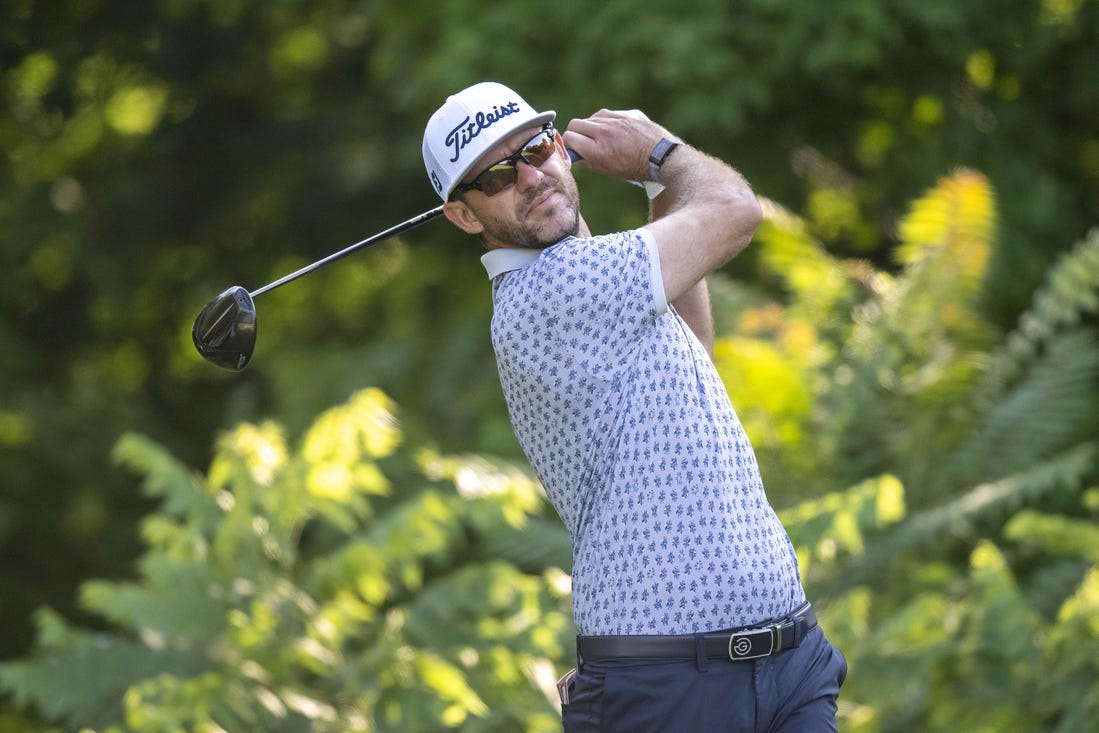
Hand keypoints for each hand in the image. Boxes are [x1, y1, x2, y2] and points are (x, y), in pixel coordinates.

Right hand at [562, 109, 676, 182]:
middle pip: (575, 124)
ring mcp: (614, 120)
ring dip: (590, 127)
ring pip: (590, 118)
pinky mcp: (624, 114)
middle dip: (574, 133)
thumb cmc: (635, 168)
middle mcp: (602, 132)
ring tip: (598, 137)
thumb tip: (577, 155)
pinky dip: (603, 121)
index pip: (568, 138)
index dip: (568, 145)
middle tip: (581, 142)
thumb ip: (589, 161)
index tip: (572, 149)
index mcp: (596, 149)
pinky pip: (605, 114)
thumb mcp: (608, 171)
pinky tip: (609, 129)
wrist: (661, 157)